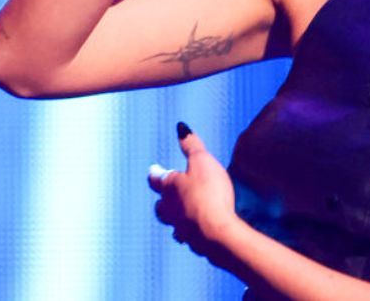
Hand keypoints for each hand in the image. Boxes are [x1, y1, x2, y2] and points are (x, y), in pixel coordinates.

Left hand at [148, 122, 240, 263]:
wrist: (217, 233)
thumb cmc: (209, 194)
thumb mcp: (203, 162)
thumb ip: (192, 145)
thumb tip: (180, 127)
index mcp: (169, 188)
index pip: (155, 179)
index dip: (155, 173)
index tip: (153, 169)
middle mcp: (170, 209)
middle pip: (160, 205)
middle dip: (162, 199)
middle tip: (163, 195)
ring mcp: (180, 228)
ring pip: (172, 223)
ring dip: (175, 218)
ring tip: (181, 215)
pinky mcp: (194, 243)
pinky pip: (189, 236)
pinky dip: (191, 232)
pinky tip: (198, 232)